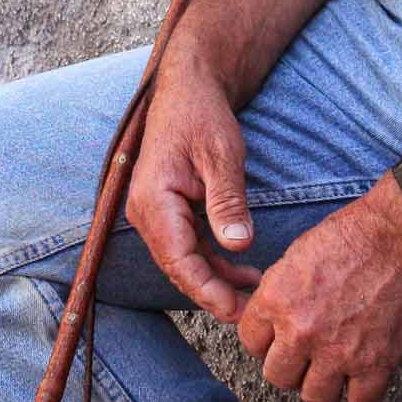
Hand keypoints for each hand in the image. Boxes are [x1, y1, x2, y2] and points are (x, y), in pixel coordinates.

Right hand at [125, 66, 261, 322]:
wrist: (189, 86)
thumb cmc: (201, 115)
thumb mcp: (221, 155)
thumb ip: (227, 201)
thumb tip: (238, 246)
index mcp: (153, 201)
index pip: (179, 261)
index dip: (208, 291)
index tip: (237, 312)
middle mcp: (146, 212)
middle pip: (179, 268)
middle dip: (214, 294)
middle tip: (253, 314)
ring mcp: (155, 212)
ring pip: (184, 260)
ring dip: (216, 279)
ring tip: (255, 292)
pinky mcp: (168, 210)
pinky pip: (188, 245)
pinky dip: (213, 260)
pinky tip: (242, 268)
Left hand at [236, 179, 401, 401]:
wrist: (398, 237)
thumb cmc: (350, 237)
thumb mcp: (294, 256)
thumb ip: (276, 294)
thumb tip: (268, 321)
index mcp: (276, 301)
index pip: (249, 343)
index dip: (265, 341)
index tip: (279, 338)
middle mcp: (301, 332)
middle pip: (277, 377)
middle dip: (290, 367)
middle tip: (305, 356)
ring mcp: (338, 352)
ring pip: (314, 397)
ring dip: (322, 385)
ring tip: (332, 370)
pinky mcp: (375, 363)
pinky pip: (359, 401)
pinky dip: (360, 392)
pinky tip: (362, 376)